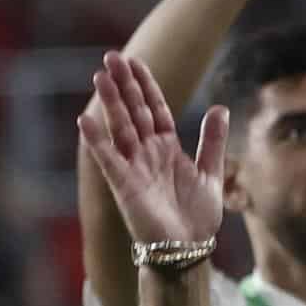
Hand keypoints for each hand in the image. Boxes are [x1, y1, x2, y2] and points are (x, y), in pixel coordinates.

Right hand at [79, 52, 228, 245]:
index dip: (146, 85)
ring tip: (99, 76)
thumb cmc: (197, 217)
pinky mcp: (124, 186)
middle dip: (124, 84)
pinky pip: (108, 159)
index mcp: (167, 147)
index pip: (154, 108)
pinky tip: (85, 120)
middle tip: (112, 56)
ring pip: (120, 127)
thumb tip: (220, 108)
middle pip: (133, 111)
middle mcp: (147, 153)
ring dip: (110, 102)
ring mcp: (134, 167)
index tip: (137, 62)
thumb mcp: (211, 173)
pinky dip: (97, 141)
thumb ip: (213, 141)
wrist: (188, 249)